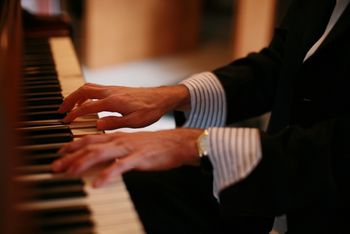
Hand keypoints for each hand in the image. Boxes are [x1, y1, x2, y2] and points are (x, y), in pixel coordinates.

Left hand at [51, 128, 202, 186]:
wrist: (176, 143)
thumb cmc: (154, 145)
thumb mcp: (131, 144)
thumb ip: (115, 149)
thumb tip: (101, 157)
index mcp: (117, 137)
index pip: (90, 139)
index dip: (72, 145)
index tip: (59, 153)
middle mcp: (119, 140)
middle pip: (90, 146)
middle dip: (70, 156)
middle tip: (56, 166)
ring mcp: (129, 148)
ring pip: (101, 154)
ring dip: (83, 163)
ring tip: (69, 172)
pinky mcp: (139, 158)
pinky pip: (121, 166)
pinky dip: (107, 174)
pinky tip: (97, 183)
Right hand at [59, 83, 189, 129]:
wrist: (161, 98)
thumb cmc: (150, 111)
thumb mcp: (134, 122)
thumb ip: (115, 123)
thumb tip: (96, 124)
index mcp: (113, 102)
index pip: (87, 106)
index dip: (74, 114)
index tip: (65, 121)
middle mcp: (110, 92)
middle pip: (83, 91)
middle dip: (69, 100)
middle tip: (61, 110)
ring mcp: (113, 89)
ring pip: (89, 87)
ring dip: (77, 95)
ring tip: (71, 106)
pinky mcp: (116, 89)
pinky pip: (96, 88)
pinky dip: (86, 94)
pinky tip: (88, 102)